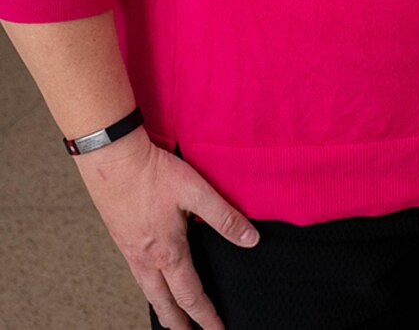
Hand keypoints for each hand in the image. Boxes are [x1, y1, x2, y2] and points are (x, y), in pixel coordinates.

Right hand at [75, 133, 256, 329]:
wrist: (111, 161)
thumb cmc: (154, 174)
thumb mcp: (197, 192)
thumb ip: (225, 217)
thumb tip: (251, 239)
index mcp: (167, 252)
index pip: (191, 295)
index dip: (205, 315)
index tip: (217, 329)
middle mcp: (145, 259)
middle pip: (164, 303)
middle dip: (179, 324)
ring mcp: (129, 251)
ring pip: (147, 291)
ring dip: (162, 308)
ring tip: (172, 320)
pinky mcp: (121, 240)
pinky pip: (138, 276)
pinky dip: (149, 289)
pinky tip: (154, 283)